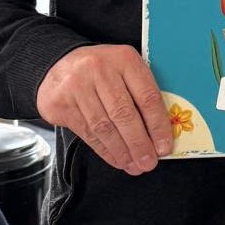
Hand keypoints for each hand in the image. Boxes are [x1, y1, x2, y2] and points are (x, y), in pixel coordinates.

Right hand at [37, 45, 172, 174]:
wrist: (59, 63)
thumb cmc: (104, 70)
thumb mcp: (126, 69)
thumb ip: (142, 92)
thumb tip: (160, 132)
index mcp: (125, 59)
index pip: (147, 96)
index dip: (158, 125)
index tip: (164, 146)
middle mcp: (100, 70)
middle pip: (124, 114)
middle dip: (139, 143)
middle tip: (149, 163)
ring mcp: (77, 86)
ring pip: (104, 127)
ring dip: (122, 151)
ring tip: (134, 166)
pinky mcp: (60, 104)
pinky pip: (87, 132)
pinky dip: (104, 150)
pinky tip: (117, 159)